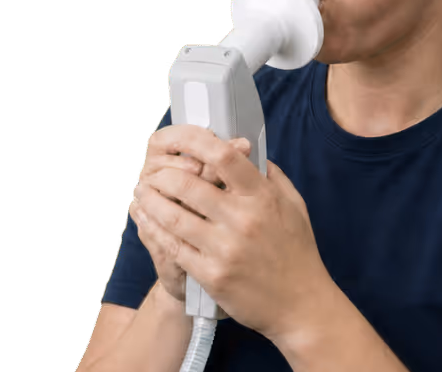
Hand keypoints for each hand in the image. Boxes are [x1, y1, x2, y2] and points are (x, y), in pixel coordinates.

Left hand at [129, 124, 332, 342]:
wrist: (301, 304)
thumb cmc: (297, 250)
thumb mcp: (294, 204)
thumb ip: (270, 175)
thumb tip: (247, 152)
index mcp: (261, 195)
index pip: (224, 156)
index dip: (195, 141)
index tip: (177, 138)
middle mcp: (242, 219)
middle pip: (189, 185)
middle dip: (162, 175)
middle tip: (150, 171)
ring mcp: (225, 249)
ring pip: (174, 217)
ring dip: (151, 201)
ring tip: (141, 192)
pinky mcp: (212, 275)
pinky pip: (174, 247)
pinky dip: (155, 231)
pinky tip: (146, 221)